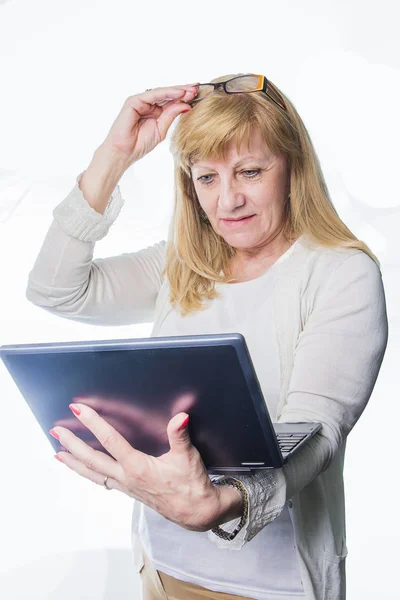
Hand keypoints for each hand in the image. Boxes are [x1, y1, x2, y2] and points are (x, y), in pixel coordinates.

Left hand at [51, 403, 241, 531]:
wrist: (196, 512)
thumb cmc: (191, 484)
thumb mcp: (188, 457)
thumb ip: (180, 435)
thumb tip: (180, 416)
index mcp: (138, 467)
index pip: (111, 441)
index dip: (94, 423)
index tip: (80, 409)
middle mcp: (127, 478)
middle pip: (92, 460)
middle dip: (73, 444)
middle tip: (56, 430)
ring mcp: (126, 486)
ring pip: (93, 473)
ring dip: (74, 462)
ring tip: (58, 452)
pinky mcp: (129, 491)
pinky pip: (102, 481)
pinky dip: (88, 473)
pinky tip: (83, 469)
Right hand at [102, 84, 198, 165]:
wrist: (124, 152)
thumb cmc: (139, 144)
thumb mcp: (161, 130)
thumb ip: (171, 116)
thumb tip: (187, 105)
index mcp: (155, 111)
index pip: (171, 101)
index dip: (184, 97)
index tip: (198, 94)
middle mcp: (148, 104)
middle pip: (168, 94)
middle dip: (183, 91)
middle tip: (197, 87)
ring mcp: (140, 101)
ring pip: (162, 92)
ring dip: (177, 90)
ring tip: (190, 90)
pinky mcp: (134, 101)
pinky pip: (153, 95)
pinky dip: (166, 93)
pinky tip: (178, 93)